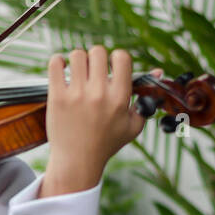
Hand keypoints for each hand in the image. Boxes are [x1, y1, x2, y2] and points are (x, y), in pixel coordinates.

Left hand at [39, 47, 160, 197]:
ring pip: (77, 55)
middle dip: (95, 58)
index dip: (116, 58)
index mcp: (119, 98)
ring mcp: (77, 95)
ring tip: (77, 72)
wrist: (77, 163)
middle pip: (98, 52)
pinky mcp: (57, 98)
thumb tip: (158, 70)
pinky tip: (61, 69)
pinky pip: (55, 64)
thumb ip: (146, 100)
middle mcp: (99, 94)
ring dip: (77, 60)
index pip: (121, 57)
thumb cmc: (106, 144)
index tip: (110, 68)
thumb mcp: (132, 126)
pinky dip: (58, 62)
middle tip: (92, 71)